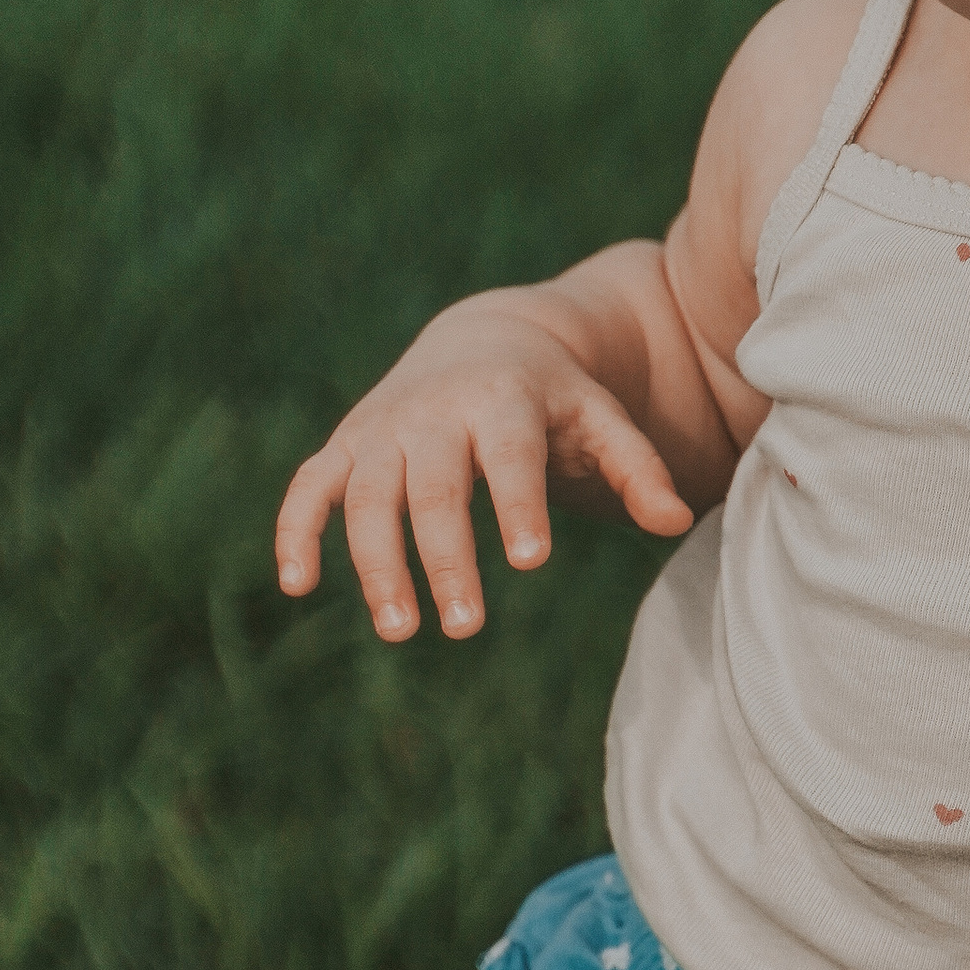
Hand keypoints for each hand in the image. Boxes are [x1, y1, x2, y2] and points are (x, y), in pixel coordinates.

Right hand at [276, 308, 693, 641]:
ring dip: (375, 564)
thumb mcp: (600, 419)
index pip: (508, 455)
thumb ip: (636, 467)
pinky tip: (297, 586)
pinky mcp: (346, 447)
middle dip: (444, 559)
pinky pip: (309, 488)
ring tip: (399, 631)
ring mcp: (382, 429)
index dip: (517, 504)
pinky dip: (296, 531)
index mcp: (502, 398)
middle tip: (466, 628)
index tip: (531, 562)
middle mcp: (434, 411)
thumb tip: (674, 520)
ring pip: (365, 498)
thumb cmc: (553, 398)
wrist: (484, 339)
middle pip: (432, 489)